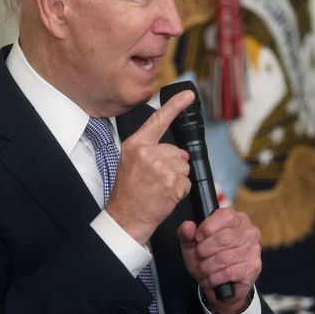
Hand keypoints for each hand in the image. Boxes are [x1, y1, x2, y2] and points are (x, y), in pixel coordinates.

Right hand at [106, 90, 194, 244]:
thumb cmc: (128, 193)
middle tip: (155, 181)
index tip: (189, 94)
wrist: (125, 218)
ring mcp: (160, 167)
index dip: (175, 105)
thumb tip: (180, 153)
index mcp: (136, 144)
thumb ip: (153, 152)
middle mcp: (147, 153)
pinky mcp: (171, 182)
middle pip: (177, 151)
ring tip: (158, 189)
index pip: (158, 120)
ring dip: (176, 180)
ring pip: (184, 167)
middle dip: (172, 166)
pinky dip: (180, 191)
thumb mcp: (131, 163)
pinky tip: (165, 196)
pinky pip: (186, 182)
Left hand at [177, 208, 261, 313]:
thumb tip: (188, 226)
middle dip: (204, 250)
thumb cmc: (207, 257)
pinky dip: (214, 278)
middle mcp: (249, 231)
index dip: (206, 228)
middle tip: (199, 256)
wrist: (220, 285)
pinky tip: (210, 278)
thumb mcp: (192, 243)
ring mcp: (254, 250)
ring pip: (224, 258)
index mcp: (236, 218)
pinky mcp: (254, 267)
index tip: (198, 238)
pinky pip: (229, 273)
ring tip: (203, 269)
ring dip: (207, 267)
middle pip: (224, 238)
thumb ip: (186, 232)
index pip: (224, 216)